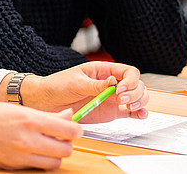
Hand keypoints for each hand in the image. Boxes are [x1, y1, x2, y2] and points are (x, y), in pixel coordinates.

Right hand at [0, 100, 80, 169]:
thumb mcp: (13, 108)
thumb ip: (43, 115)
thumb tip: (66, 116)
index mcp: (29, 118)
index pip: (69, 130)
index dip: (74, 129)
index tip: (72, 127)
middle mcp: (28, 139)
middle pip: (65, 150)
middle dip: (66, 144)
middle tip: (58, 137)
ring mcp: (20, 156)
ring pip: (54, 163)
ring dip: (54, 155)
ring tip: (43, 145)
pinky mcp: (11, 167)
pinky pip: (36, 168)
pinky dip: (38, 162)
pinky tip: (29, 151)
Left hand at [25, 61, 149, 122]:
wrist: (46, 101)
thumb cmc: (58, 85)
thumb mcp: (75, 82)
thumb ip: (95, 85)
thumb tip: (113, 82)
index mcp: (103, 71)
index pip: (128, 71)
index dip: (130, 80)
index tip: (119, 90)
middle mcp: (112, 83)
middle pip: (137, 85)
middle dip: (135, 93)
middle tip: (121, 101)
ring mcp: (113, 98)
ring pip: (137, 98)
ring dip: (139, 102)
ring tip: (128, 108)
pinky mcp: (112, 111)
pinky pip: (131, 112)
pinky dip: (139, 113)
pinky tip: (140, 115)